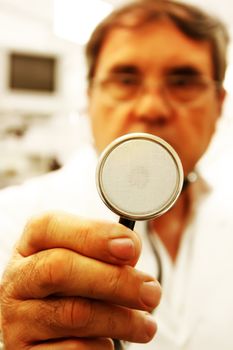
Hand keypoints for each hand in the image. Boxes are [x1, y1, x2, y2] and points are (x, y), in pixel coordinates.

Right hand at [0, 212, 160, 348]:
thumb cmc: (74, 286)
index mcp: (31, 246)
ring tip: (145, 324)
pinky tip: (110, 340)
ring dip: (121, 319)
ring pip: (73, 314)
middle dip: (114, 279)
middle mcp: (18, 279)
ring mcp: (16, 319)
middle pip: (60, 268)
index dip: (92, 234)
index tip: (131, 248)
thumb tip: (129, 249)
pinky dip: (101, 346)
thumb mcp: (83, 260)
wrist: (49, 330)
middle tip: (151, 292)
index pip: (49, 226)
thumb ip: (102, 249)